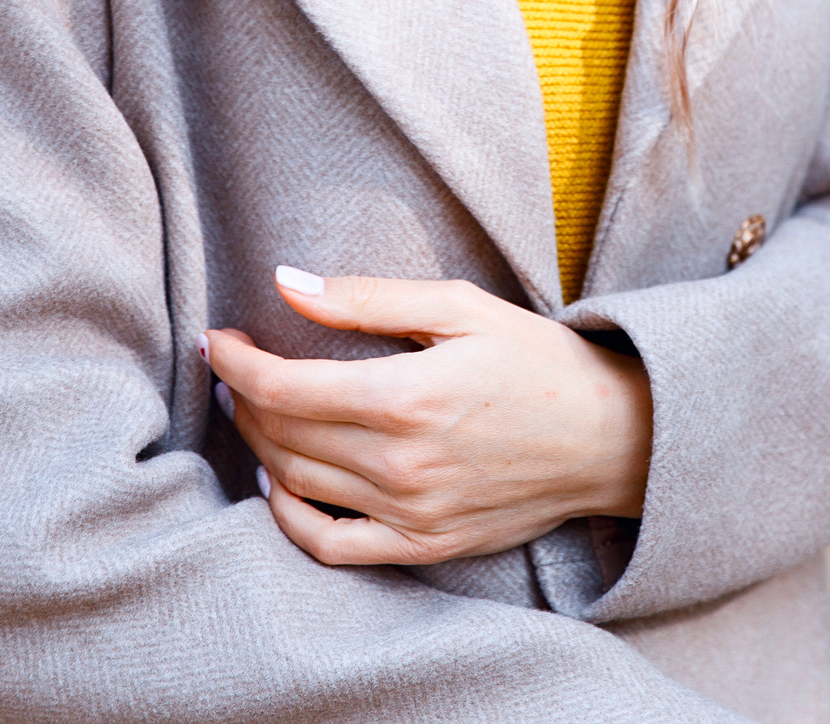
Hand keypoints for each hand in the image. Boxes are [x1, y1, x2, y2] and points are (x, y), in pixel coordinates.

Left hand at [202, 268, 652, 566]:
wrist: (611, 436)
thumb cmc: (537, 360)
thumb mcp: (460, 306)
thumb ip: (367, 298)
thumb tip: (287, 283)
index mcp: (407, 397)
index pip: (283, 388)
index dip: (236, 362)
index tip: (219, 339)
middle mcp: (402, 464)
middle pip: (281, 436)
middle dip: (242, 397)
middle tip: (234, 368)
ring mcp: (411, 513)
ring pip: (296, 485)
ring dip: (258, 445)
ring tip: (254, 411)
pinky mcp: (424, 545)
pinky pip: (331, 546)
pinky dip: (289, 518)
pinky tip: (280, 485)